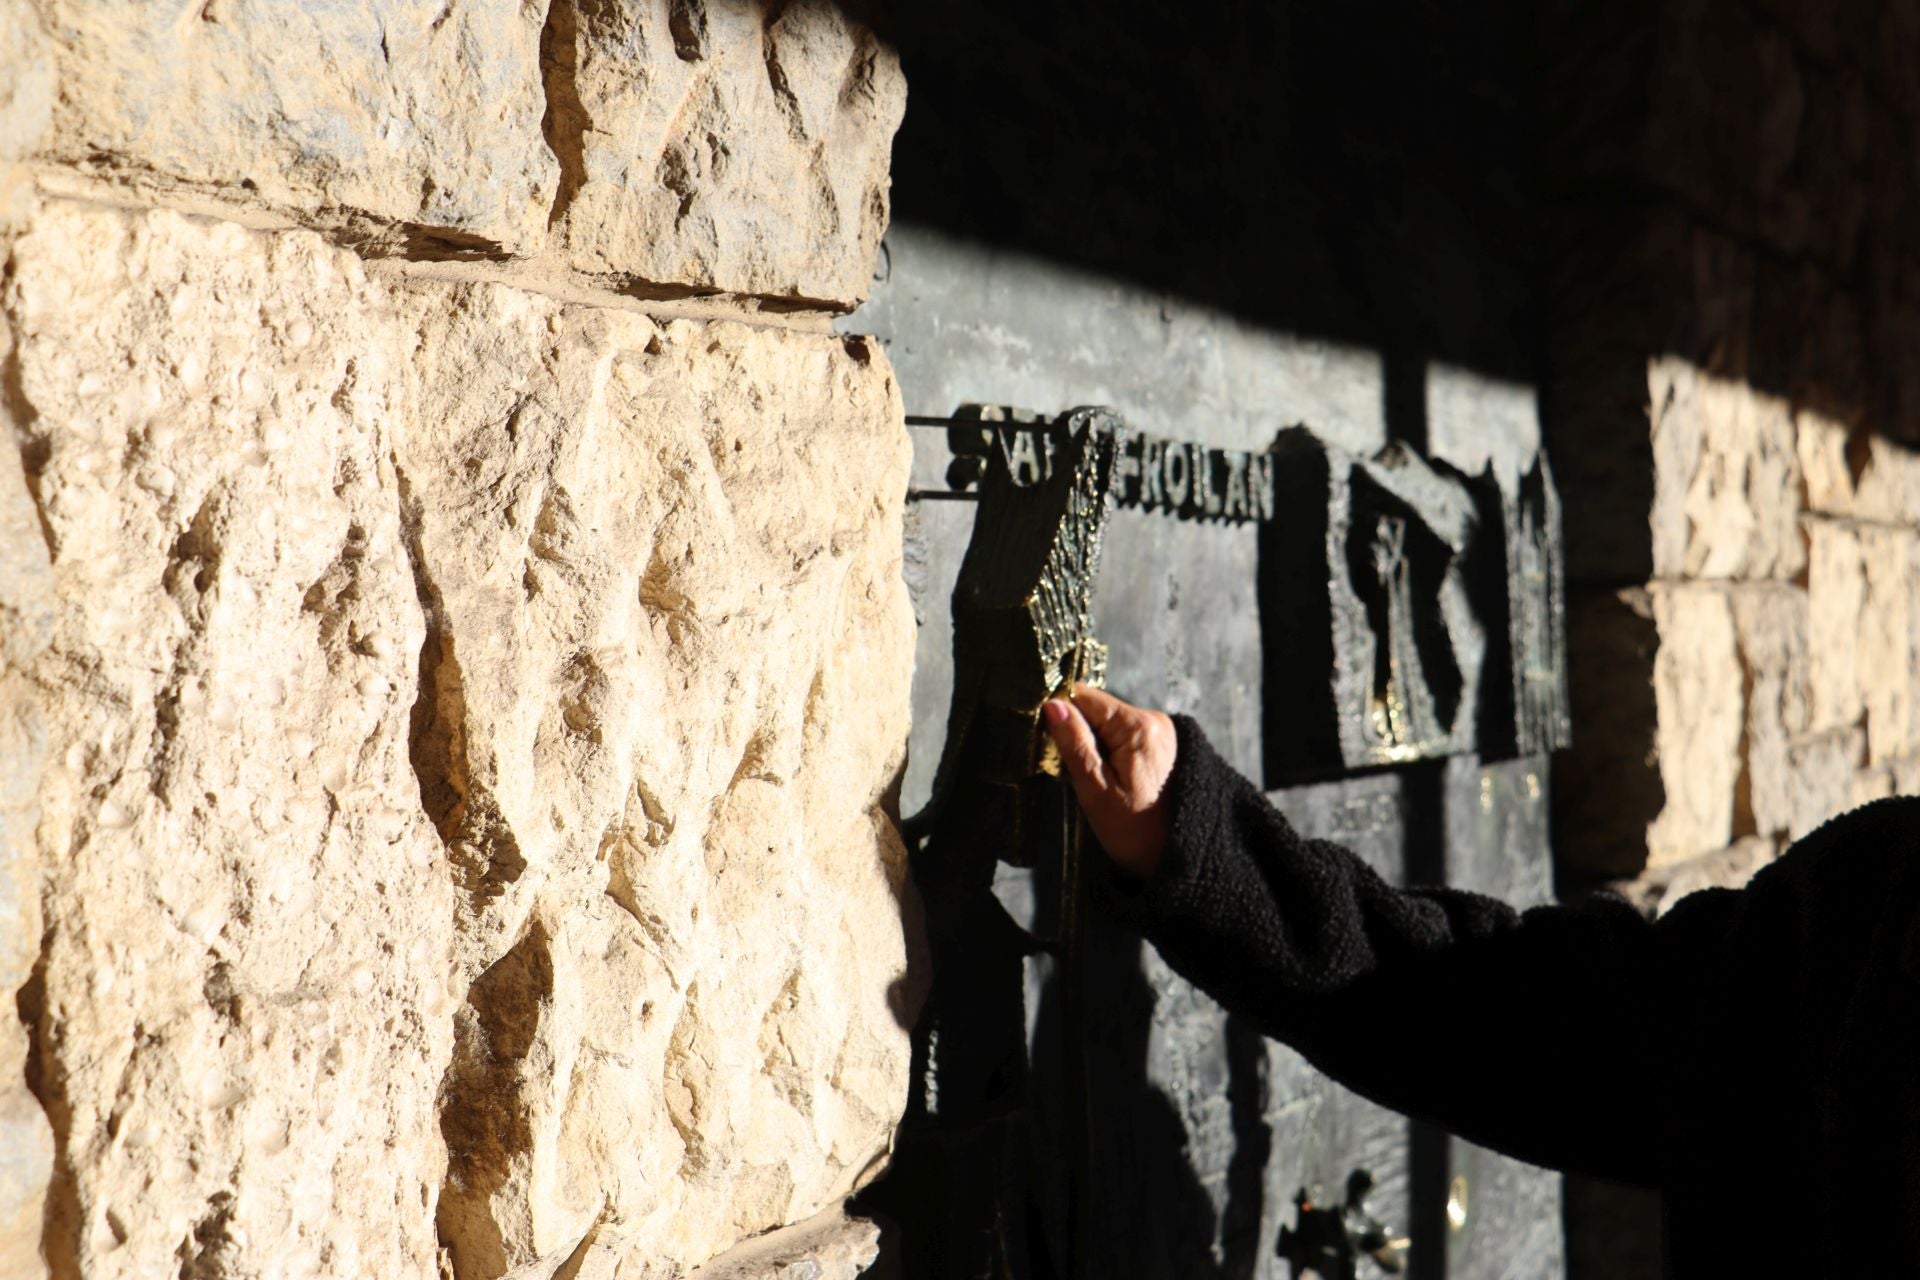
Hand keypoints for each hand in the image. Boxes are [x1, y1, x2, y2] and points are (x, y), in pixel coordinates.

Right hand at [1041, 684, 1177, 878]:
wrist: (1183, 858)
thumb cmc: (1137, 833)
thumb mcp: (1096, 791)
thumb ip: (1074, 744)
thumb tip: (1052, 705)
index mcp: (1137, 726)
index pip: (1084, 696)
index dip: (1059, 714)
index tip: (1047, 742)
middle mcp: (1154, 720)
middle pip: (1096, 709)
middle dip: (1077, 734)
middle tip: (1072, 772)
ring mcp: (1161, 732)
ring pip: (1108, 725)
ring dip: (1093, 746)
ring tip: (1094, 781)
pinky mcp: (1162, 746)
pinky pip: (1123, 738)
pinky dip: (1110, 754)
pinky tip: (1111, 781)